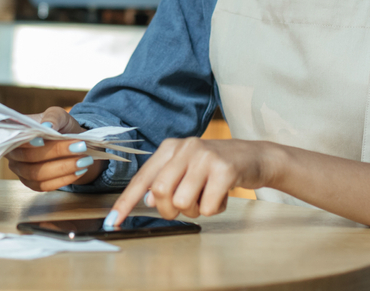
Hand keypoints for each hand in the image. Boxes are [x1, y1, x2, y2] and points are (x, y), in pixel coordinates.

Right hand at [5, 106, 105, 191]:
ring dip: (63, 168)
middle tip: (80, 146)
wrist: (70, 143)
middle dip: (56, 152)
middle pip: (29, 157)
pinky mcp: (32, 184)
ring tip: (84, 160)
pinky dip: (64, 179)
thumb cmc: (60, 126)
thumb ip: (53, 117)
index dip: (28, 142)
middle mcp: (13, 153)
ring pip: (37, 174)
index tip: (44, 140)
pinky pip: (44, 186)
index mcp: (15, 132)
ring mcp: (21, 170)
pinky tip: (79, 171)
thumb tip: (47, 125)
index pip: (16, 139)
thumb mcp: (59, 115)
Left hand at [105, 137, 274, 226]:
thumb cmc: (216, 167)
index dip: (126, 202)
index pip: (143, 178)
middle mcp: (185, 148)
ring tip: (207, 197)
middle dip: (169, 209)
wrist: (255, 157)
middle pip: (160, 192)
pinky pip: (208, 206)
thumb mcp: (187, 168)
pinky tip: (222, 196)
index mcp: (171, 147)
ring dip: (195, 210)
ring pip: (182, 202)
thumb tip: (149, 200)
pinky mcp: (224, 169)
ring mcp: (205, 157)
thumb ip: (166, 181)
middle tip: (185, 207)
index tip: (113, 221)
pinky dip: (214, 209)